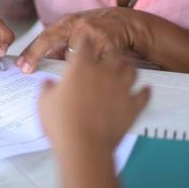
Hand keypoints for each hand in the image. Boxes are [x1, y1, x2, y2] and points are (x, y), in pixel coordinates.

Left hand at [17, 7, 142, 72]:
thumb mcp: (76, 30)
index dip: (32, 53)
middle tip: (45, 81)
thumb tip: (40, 61)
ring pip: (80, 63)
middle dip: (55, 68)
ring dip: (79, 73)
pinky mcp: (112, 47)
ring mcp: (96, 36)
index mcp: (68, 22)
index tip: (22, 67)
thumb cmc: (97, 28)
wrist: (128, 23)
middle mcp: (80, 26)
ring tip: (82, 77)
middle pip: (61, 54)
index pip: (45, 38)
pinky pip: (98, 67)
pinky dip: (95, 74)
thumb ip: (60, 43)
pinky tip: (97, 77)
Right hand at [38, 38, 149, 154]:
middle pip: (113, 53)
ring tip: (125, 70)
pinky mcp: (133, 106)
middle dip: (110, 52)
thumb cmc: (62, 125)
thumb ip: (48, 89)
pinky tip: (144, 91)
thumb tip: (49, 84)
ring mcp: (121, 88)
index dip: (85, 40)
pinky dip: (144, 92)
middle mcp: (104, 72)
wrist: (84, 148)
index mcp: (81, 67)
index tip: (85, 39)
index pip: (85, 44)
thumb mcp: (45, 102)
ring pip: (132, 70)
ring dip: (128, 69)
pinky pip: (144, 94)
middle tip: (107, 56)